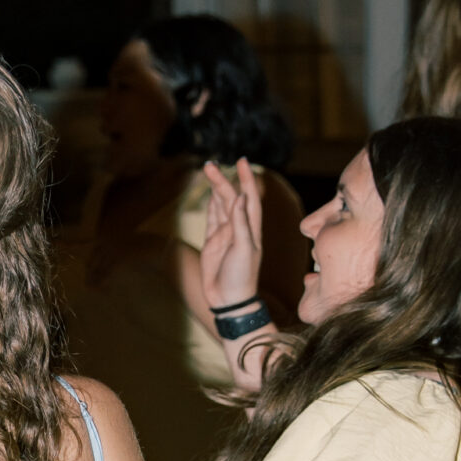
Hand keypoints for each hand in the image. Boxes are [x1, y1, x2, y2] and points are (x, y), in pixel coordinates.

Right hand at [200, 157, 264, 310]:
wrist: (229, 299)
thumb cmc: (241, 277)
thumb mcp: (244, 249)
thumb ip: (240, 224)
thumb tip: (239, 197)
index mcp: (250, 228)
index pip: (249, 197)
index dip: (246, 179)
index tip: (241, 161)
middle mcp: (239, 228)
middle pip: (231, 197)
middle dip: (222, 180)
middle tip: (210, 164)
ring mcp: (226, 234)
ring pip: (221, 205)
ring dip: (216, 188)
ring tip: (209, 170)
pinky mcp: (213, 242)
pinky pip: (213, 217)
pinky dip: (212, 204)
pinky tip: (211, 193)